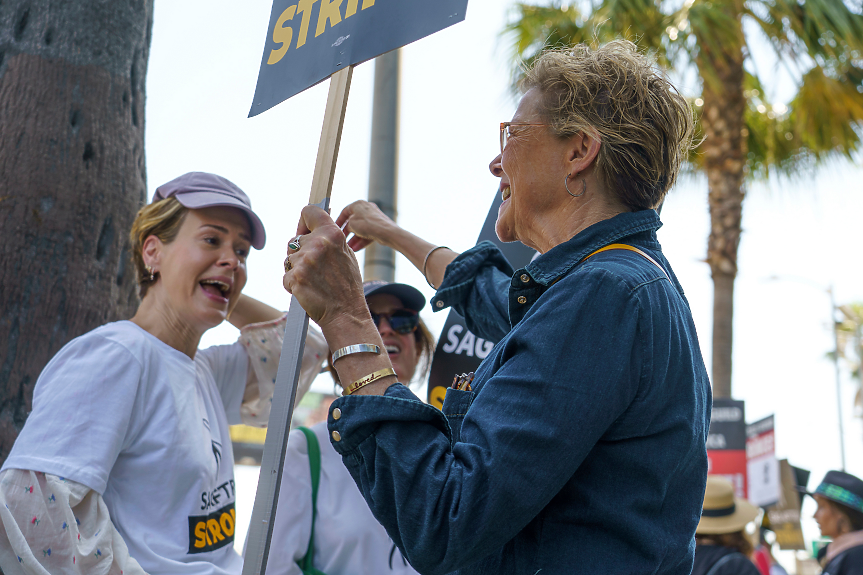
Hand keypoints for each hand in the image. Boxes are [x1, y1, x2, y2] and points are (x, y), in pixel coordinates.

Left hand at [283, 206, 368, 332]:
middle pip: (294, 240)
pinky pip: (286, 276)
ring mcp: (305, 261)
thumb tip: (315, 224)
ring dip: (296, 270)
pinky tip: (308, 290)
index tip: (305, 230)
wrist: (345, 314)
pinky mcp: (295, 277)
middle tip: (314, 269)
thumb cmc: (346, 285)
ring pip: (288, 259)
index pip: (309, 211)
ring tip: (313, 282)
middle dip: (299, 253)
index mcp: (333, 234)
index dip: (304, 221)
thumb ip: (330, 237)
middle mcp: (318, 244)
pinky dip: (293, 284)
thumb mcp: (346, 254)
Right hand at [335, 200, 397, 251]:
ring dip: (354, 238)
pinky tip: (356, 249)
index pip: (345, 211)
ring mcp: (373, 218)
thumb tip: (349, 228)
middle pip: (354, 221)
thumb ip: (347, 225)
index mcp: (358, 204)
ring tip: (349, 247)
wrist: (386, 232)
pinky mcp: (379, 227)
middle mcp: (366, 209)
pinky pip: (368, 234)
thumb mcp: (351, 224)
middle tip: (342, 238)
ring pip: (361, 229)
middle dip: (348, 232)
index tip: (336, 227)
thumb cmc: (368, 224)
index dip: (339, 220)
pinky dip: (361, 241)